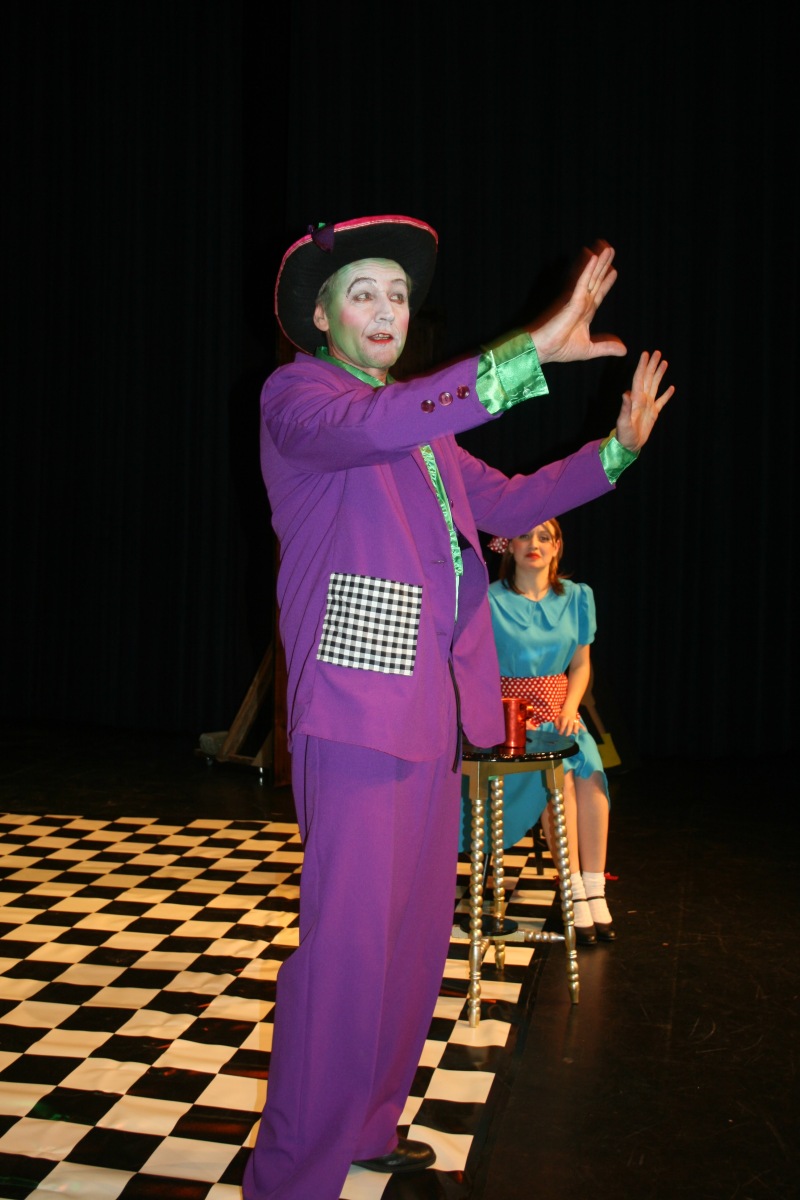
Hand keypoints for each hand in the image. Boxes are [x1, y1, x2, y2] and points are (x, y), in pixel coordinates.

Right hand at [526, 241, 627, 363]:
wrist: (543, 350)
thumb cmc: (559, 349)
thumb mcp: (589, 349)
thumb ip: (606, 347)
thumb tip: (624, 350)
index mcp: (585, 313)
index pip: (599, 293)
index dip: (606, 282)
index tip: (613, 270)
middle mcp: (581, 302)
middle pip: (595, 279)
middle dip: (604, 264)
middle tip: (610, 249)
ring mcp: (576, 299)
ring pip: (590, 276)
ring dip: (598, 261)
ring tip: (606, 246)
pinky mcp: (571, 300)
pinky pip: (581, 282)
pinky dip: (588, 270)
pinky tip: (593, 257)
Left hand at [555, 711, 583, 736]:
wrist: (570, 709)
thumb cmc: (562, 715)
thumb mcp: (558, 718)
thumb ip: (557, 724)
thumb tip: (558, 729)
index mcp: (565, 718)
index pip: (563, 724)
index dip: (562, 729)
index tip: (560, 734)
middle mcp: (570, 719)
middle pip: (570, 725)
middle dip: (569, 731)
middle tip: (566, 735)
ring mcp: (575, 720)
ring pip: (576, 725)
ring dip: (576, 729)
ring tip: (575, 733)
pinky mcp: (578, 721)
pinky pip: (581, 724)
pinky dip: (583, 727)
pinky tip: (585, 731)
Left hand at [615, 349, 674, 452]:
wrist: (629, 445)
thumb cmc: (624, 435)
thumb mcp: (623, 422)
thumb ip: (625, 408)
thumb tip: (626, 393)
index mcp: (635, 399)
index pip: (639, 379)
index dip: (643, 366)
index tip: (646, 354)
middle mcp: (642, 399)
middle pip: (648, 378)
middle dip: (652, 365)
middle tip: (657, 352)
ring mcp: (648, 405)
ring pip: (655, 385)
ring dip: (659, 374)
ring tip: (664, 363)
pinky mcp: (654, 413)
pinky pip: (662, 401)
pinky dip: (666, 394)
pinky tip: (671, 388)